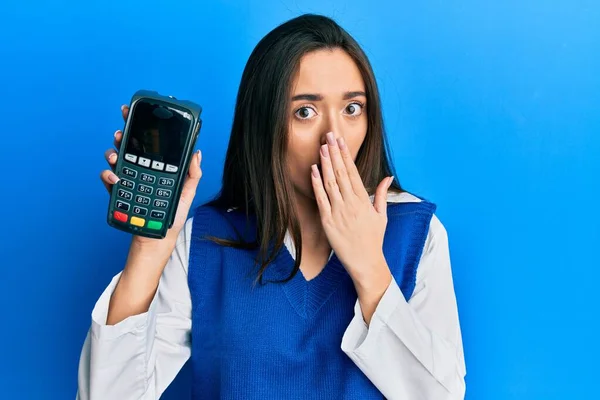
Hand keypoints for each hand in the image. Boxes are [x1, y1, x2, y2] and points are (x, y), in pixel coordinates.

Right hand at [100, 105, 202, 246]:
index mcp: (158, 166)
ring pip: (115, 158)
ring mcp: (128, 179)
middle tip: (121, 131)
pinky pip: (108, 178)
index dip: (143, 126)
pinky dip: (108, 175)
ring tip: (116, 155)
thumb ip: (193, 174)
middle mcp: (141, 169)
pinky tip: (116, 178)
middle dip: (123, 134)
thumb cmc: (172, 216)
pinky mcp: (117, 191)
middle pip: (129, 146)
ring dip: (113, 152)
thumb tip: (197, 153)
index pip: (150, 143)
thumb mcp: (187, 194)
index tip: (138, 113)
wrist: (158, 238)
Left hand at [310, 132, 393, 320]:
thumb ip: (382, 194)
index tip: (340, 141)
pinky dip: (317, 184)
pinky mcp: (328, 222)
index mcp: (364, 200)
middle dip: (334, 153)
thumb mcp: (381, 215)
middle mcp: (351, 204)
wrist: (366, 262)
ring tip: (321, 148)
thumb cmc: (374, 239)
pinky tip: (313, 170)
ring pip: (330, 183)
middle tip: (328, 136)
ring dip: (325, 164)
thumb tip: (387, 177)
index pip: (353, 172)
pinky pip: (321, 199)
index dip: (346, 155)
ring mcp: (339, 212)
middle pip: (341, 173)